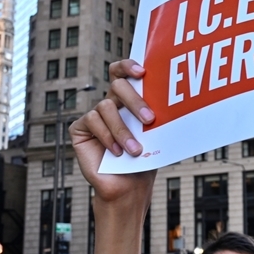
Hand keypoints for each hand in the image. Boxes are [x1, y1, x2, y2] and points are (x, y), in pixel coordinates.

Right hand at [70, 60, 156, 202]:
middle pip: (118, 85)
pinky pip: (93, 122)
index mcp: (128, 101)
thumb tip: (172, 100)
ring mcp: (94, 116)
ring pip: (106, 107)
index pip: (124, 73)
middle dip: (134, 100)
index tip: (143, 72)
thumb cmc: (144, 160)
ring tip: (135, 150)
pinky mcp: (80, 129)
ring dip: (123, 130)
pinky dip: (108, 137)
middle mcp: (110, 104)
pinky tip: (117, 152)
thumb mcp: (154, 135)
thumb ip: (154, 115)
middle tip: (149, 119)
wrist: (129, 187)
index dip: (129, 66)